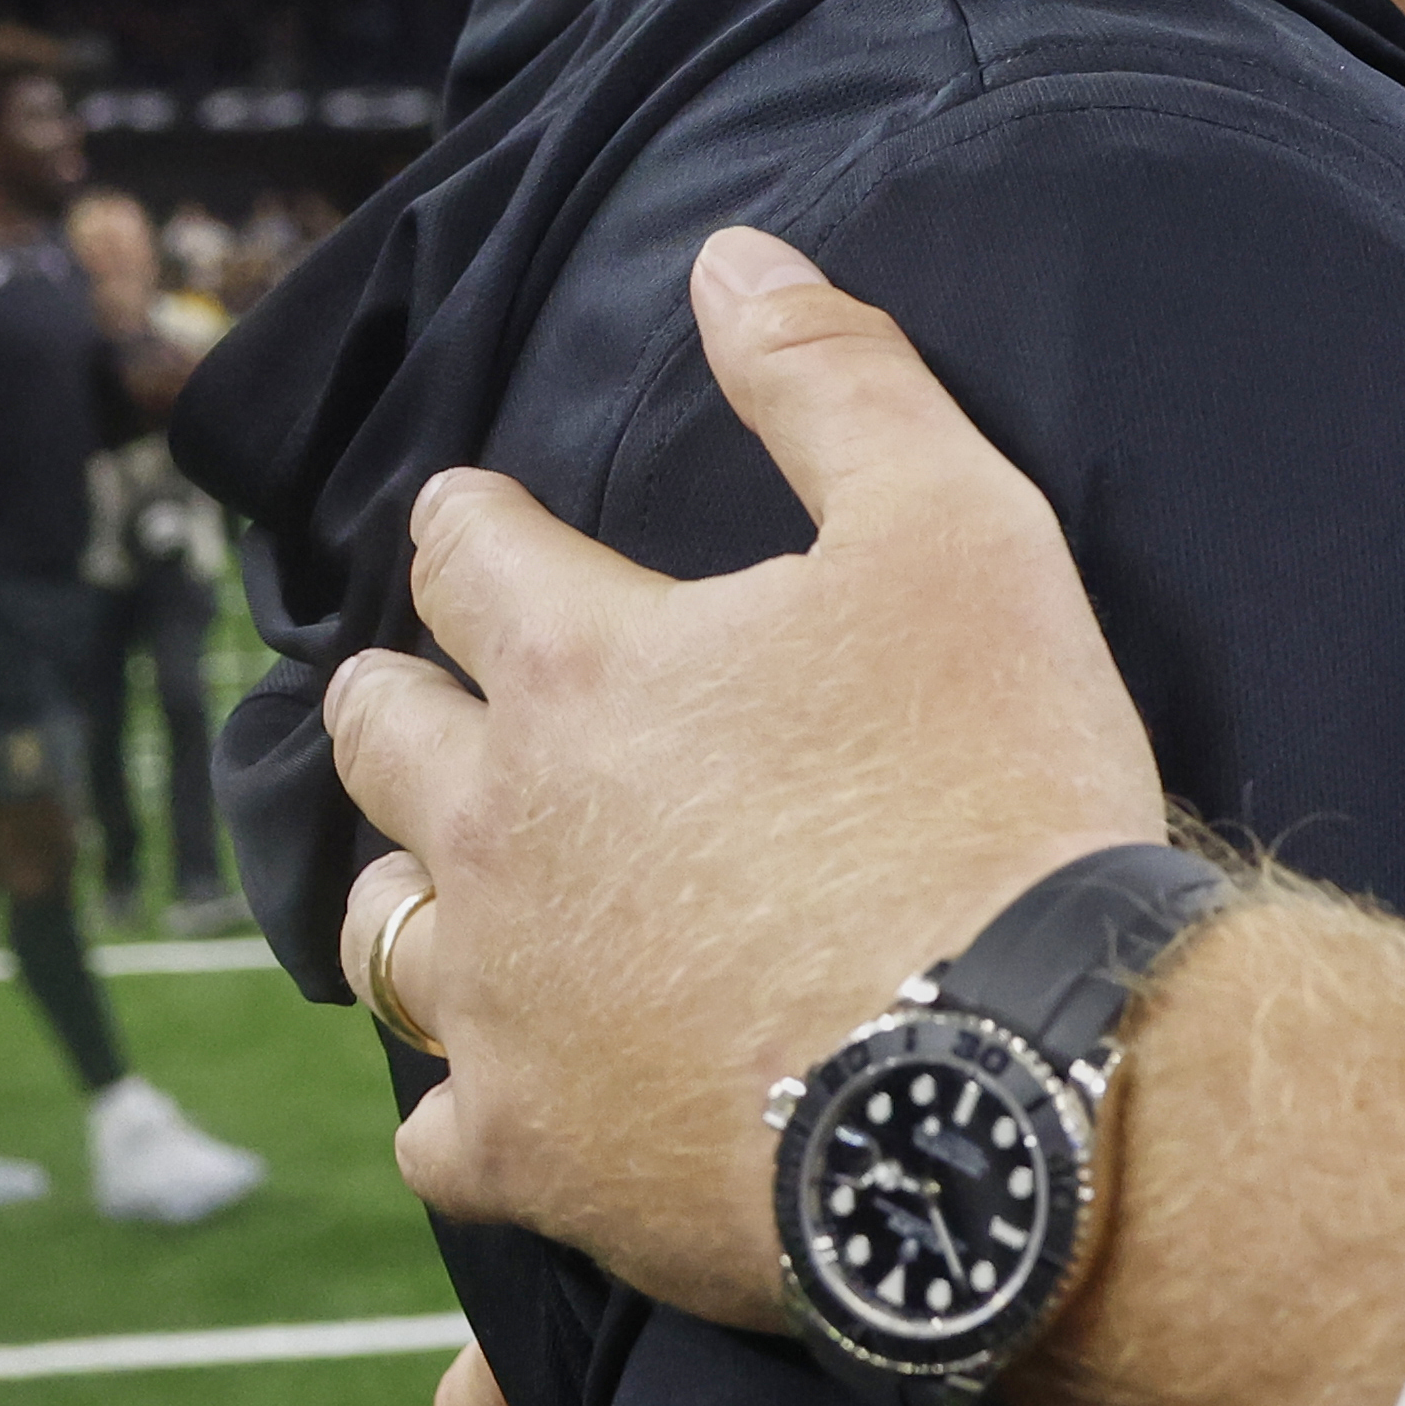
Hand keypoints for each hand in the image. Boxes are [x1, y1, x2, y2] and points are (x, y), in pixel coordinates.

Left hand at [329, 226, 1166, 1325]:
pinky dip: (470, 1097)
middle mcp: (499, 822)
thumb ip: (836, 381)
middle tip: (435, 686)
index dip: (473, 523)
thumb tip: (731, 257)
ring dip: (411, 884)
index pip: (466, 553)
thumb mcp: (961, 530)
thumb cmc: (999, 789)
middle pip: (379, 732)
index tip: (476, 516)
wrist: (1025, 1075)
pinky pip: (440, 1128)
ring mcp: (502, 997)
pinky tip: (516, 1084)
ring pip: (379, 929)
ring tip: (455, 879)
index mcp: (584, 663)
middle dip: (401, 690)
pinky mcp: (535, 1149)